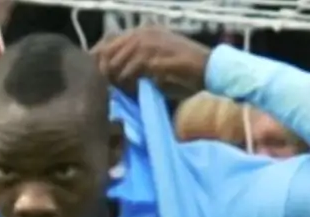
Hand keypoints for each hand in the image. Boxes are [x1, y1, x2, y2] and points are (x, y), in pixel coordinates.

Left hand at [93, 27, 211, 100]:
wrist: (211, 70)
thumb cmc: (186, 70)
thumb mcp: (157, 61)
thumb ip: (137, 62)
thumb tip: (112, 73)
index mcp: (144, 31)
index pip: (110, 40)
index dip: (100, 58)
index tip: (98, 75)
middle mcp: (145, 33)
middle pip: (111, 50)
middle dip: (106, 70)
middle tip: (106, 87)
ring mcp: (152, 43)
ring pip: (120, 59)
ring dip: (118, 78)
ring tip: (120, 91)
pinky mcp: (158, 55)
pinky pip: (135, 69)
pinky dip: (131, 82)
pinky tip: (132, 91)